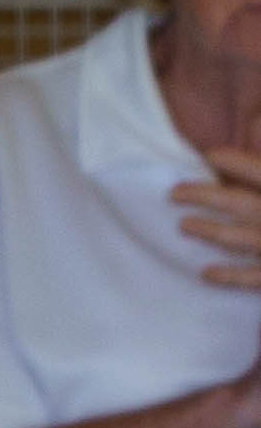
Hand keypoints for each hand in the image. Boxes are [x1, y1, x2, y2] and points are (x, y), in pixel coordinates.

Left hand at [172, 145, 260, 289]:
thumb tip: (252, 149)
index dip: (237, 163)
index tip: (210, 155)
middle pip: (240, 203)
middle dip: (204, 196)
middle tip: (174, 193)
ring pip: (240, 239)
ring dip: (209, 231)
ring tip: (184, 225)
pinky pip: (255, 278)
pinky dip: (230, 277)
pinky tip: (206, 274)